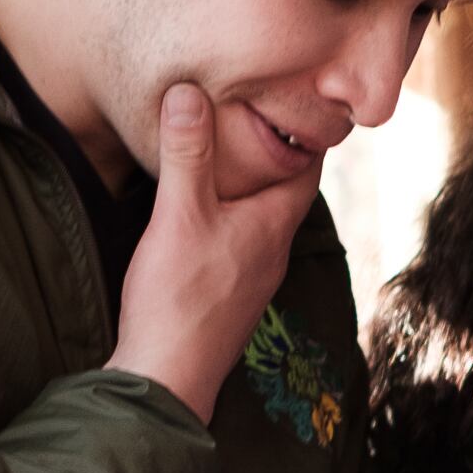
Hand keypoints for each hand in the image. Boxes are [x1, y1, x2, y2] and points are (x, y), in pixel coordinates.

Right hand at [107, 81, 323, 423]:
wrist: (166, 379)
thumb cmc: (177, 299)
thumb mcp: (178, 214)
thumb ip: (185, 153)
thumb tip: (188, 92)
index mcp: (273, 226)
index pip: (307, 168)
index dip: (304, 132)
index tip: (294, 100)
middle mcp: (272, 253)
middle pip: (284, 194)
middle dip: (272, 158)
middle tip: (253, 121)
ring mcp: (251, 280)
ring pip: (260, 222)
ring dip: (248, 193)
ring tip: (225, 162)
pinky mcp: (227, 300)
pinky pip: (238, 247)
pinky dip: (228, 222)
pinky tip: (201, 220)